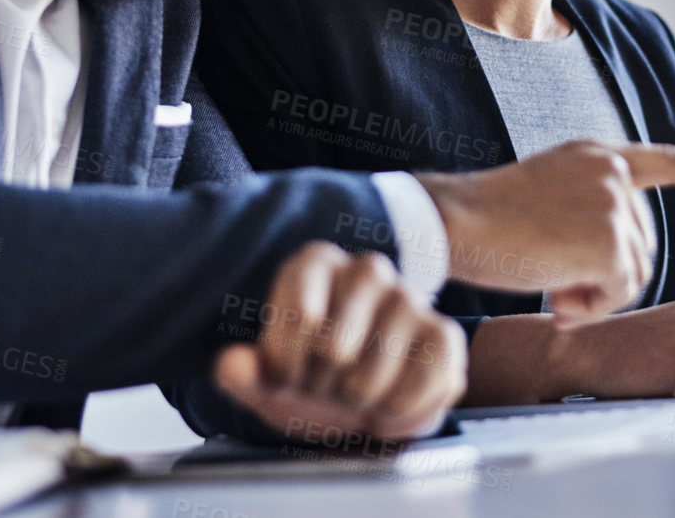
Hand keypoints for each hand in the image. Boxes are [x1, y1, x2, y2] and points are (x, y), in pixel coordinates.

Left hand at [213, 242, 466, 441]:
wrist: (367, 398)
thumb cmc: (313, 378)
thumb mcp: (268, 380)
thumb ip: (241, 373)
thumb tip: (231, 364)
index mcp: (315, 263)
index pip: (298, 316)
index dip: (287, 364)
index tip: (288, 375)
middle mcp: (366, 269)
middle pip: (332, 348)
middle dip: (323, 387)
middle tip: (326, 386)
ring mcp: (410, 297)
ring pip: (371, 373)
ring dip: (358, 403)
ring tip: (356, 394)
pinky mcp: (443, 332)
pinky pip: (419, 383)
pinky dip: (398, 411)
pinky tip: (388, 404)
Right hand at [416, 141, 674, 320]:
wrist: (455, 220)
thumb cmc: (488, 217)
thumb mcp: (548, 192)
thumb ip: (590, 210)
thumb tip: (618, 266)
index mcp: (596, 156)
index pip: (663, 160)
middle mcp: (613, 174)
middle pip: (641, 246)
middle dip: (605, 274)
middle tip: (554, 276)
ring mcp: (615, 206)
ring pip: (632, 274)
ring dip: (594, 293)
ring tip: (549, 280)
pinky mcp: (609, 241)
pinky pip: (618, 294)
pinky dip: (589, 306)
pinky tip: (555, 293)